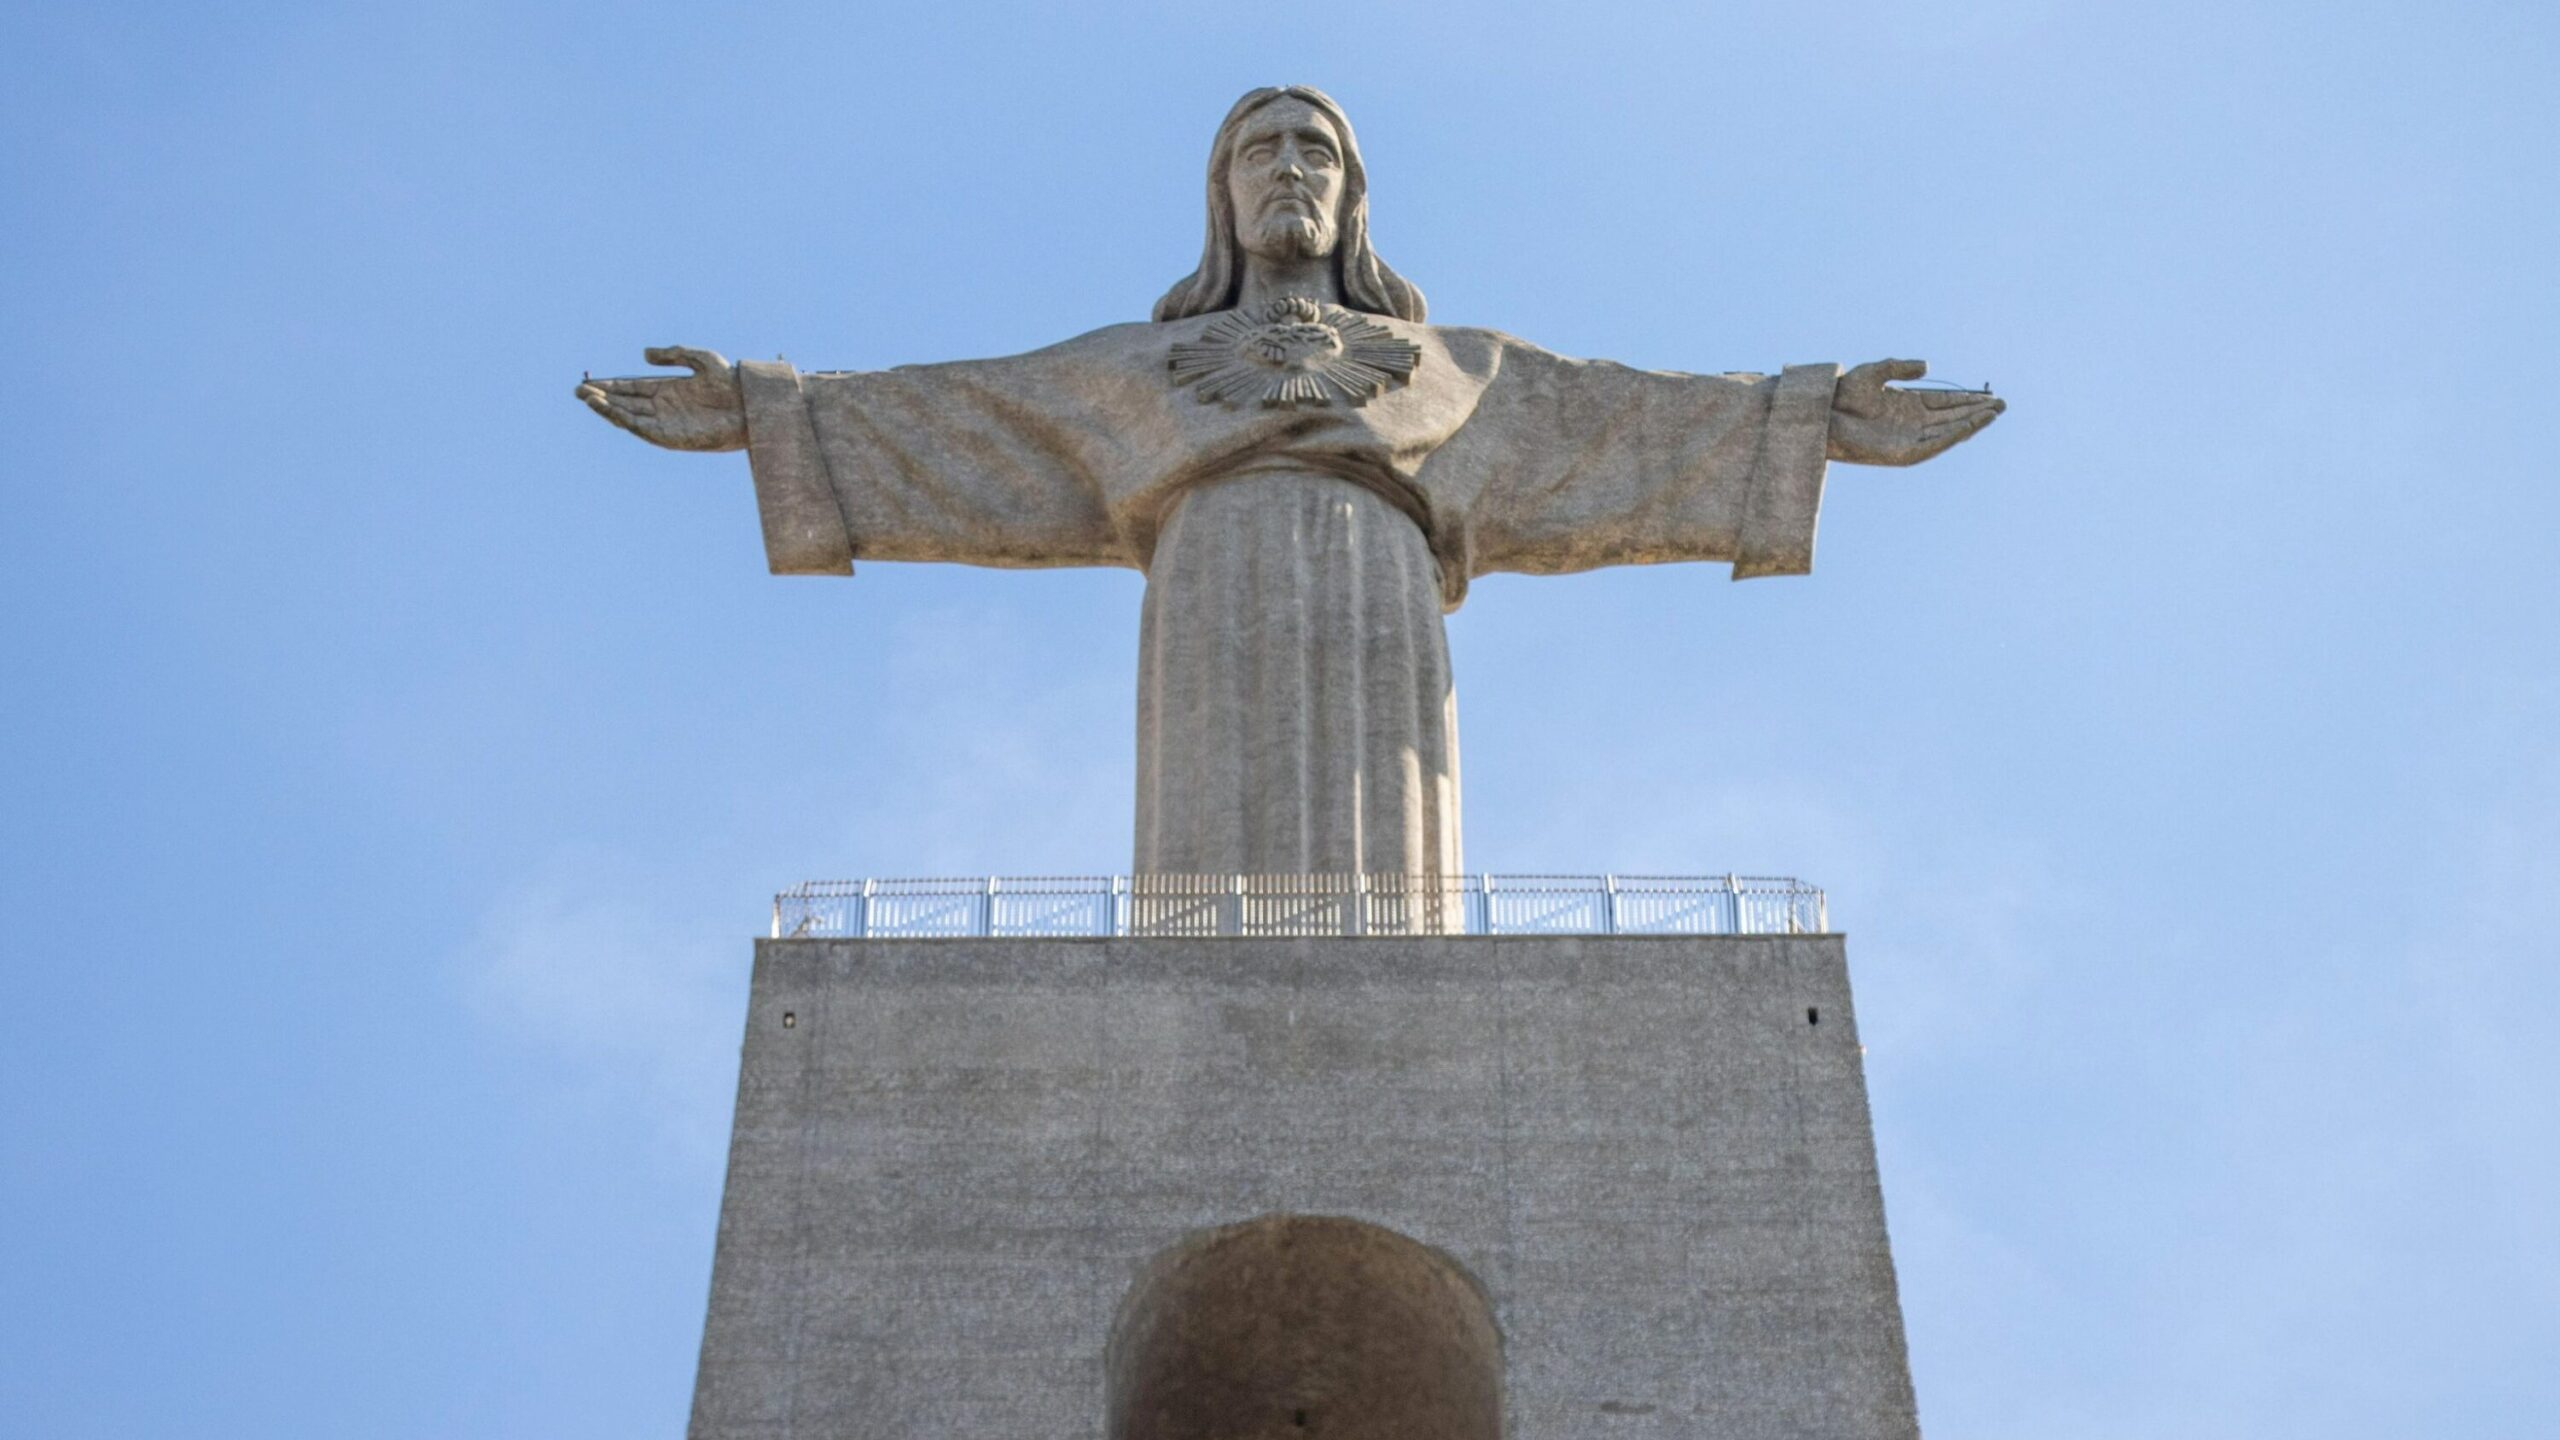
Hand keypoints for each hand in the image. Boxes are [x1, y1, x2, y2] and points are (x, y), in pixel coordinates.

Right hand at [576, 347, 746, 451]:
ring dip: (607, 409)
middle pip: (624, 402)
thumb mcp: (700, 359)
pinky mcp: (671, 436)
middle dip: (601, 398)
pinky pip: (643, 429)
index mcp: (667, 389)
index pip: (631, 387)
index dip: (610, 385)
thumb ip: (673, 354)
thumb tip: (644, 355)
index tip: (589, 382)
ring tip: (587, 399)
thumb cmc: (730, 382)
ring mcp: (666, 422)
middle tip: (577, 390)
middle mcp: (663, 407)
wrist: (750, 405)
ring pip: (629, 416)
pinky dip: (625, 421)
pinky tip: (610, 411)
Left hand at [1825, 359, 2004, 466]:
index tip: (1990, 396)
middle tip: (2002, 405)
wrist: (1825, 414)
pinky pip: (1934, 445)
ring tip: (1993, 414)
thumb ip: (1900, 367)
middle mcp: (1912, 422)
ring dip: (1971, 423)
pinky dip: (1953, 436)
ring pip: (1948, 431)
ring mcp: (1909, 438)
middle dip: (1977, 411)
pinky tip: (1970, 426)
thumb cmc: (1844, 394)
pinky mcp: (1904, 453)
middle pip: (1953, 417)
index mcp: (1909, 404)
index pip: (1946, 402)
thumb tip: (1927, 367)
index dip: (1968, 400)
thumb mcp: (1875, 372)